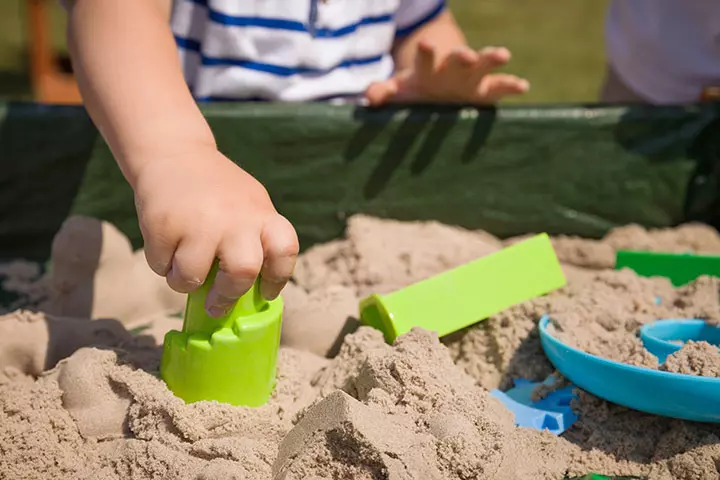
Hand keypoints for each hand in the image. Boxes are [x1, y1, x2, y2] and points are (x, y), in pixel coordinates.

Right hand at [132, 145, 298, 316]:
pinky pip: (161, 266)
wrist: (175, 153)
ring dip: (184, 282)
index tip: (265, 292)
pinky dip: (161, 264)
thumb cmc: (218, 193)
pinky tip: (167, 242)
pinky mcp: (163, 224)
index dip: (278, 278)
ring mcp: (198, 221)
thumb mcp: (249, 207)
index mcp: (262, 214)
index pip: (284, 252)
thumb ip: (255, 241)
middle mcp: (235, 218)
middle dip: (228, 295)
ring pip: (191, 278)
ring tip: (183, 266)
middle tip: (217, 304)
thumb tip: (251, 294)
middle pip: (243, 272)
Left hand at [365, 41, 528, 105]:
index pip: (426, 59)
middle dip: (462, 57)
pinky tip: (523, 86)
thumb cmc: (417, 87)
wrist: (438, 80)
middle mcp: (451, 69)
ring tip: (503, 54)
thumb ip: (384, 92)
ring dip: (491, 60)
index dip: (426, 54)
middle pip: (458, 59)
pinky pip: (499, 86)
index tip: (425, 45)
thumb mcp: (399, 89)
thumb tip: (369, 98)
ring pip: (483, 66)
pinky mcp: (485, 89)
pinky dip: (511, 85)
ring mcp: (471, 77)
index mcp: (428, 69)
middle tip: (467, 54)